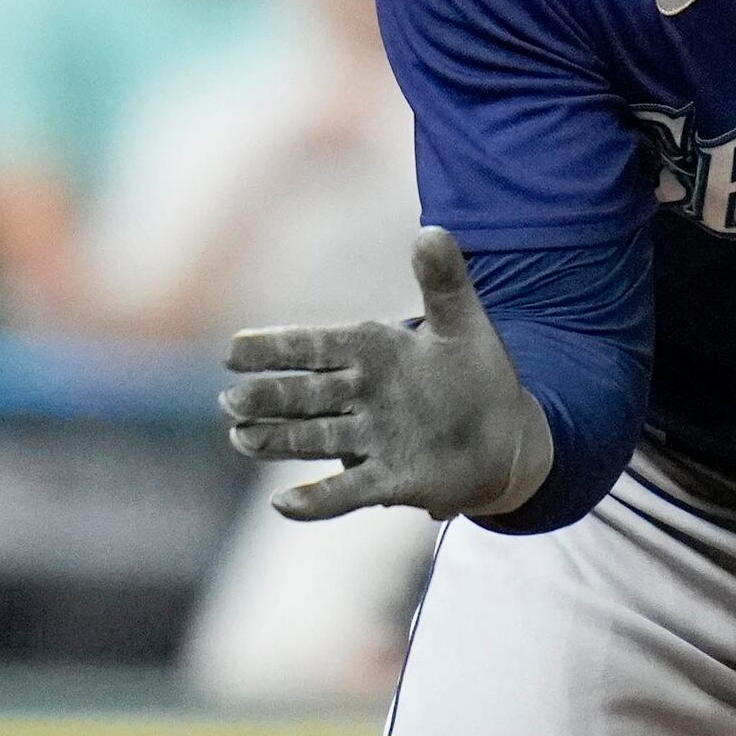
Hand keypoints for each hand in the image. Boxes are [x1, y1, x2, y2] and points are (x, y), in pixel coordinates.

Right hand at [220, 229, 553, 522]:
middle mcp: (360, 396)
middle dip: (267, 398)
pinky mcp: (389, 481)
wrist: (505, 436)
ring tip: (241, 439)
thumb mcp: (464, 320)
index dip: (273, 348)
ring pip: (312, 439)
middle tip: (231, 401)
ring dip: (277, 441)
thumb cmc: (475, 372)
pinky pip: (346, 492)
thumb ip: (444, 279)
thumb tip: (431, 231)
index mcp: (370, 351)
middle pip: (302, 396)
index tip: (231, 350)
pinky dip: (317, 500)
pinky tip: (284, 504)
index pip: (312, 346)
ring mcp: (370, 440)